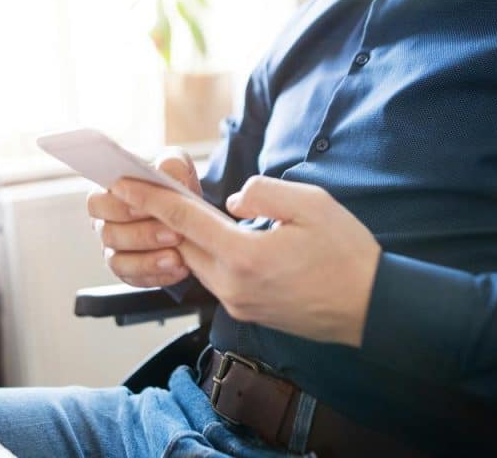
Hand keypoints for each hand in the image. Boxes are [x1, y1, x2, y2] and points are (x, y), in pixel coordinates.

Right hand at [86, 148, 198, 287]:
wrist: (190, 213)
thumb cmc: (174, 185)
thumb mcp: (177, 167)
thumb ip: (171, 164)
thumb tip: (166, 174)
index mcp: (106, 195)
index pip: (95, 203)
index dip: (118, 207)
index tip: (145, 206)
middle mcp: (104, 224)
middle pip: (109, 234)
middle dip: (142, 234)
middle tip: (173, 231)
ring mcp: (114, 251)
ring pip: (120, 261)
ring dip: (150, 259)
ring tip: (178, 254)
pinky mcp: (130, 272)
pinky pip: (136, 279)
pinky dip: (158, 275)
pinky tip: (180, 268)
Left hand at [111, 175, 380, 347]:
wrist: (372, 309)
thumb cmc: (348, 255)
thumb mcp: (312, 204)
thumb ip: (264, 193)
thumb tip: (234, 199)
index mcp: (245, 257)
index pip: (183, 221)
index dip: (150, 199)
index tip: (123, 184)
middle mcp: (234, 286)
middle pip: (182, 245)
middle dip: (164, 217)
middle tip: (152, 189)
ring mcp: (240, 303)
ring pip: (197, 264)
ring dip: (188, 238)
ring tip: (186, 209)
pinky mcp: (249, 311)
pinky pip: (216, 278)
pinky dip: (209, 255)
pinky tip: (218, 238)